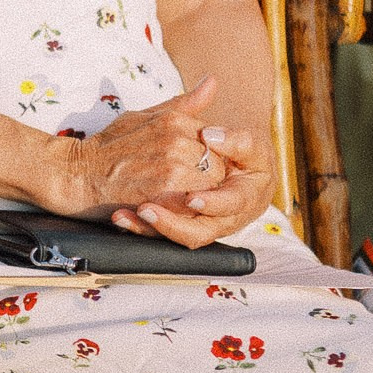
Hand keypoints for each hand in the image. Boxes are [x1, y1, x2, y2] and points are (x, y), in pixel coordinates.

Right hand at [41, 76, 270, 246]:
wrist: (73, 175)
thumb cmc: (106, 146)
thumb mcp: (144, 115)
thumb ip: (182, 104)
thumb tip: (212, 82)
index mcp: (174, 120)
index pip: (216, 139)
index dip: (207, 157)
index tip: (191, 166)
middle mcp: (177, 141)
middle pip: (219, 165)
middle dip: (208, 177)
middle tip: (186, 186)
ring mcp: (172, 169)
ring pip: (211, 187)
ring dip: (200, 196)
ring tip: (177, 197)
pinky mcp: (163, 197)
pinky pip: (194, 206)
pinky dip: (187, 211)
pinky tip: (171, 208)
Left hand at [111, 128, 271, 248]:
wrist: (242, 174)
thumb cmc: (248, 159)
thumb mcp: (250, 147)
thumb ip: (237, 140)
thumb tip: (211, 136)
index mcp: (244, 200)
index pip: (229, 205)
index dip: (212, 203)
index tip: (191, 198)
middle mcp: (222, 219)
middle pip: (197, 232)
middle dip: (172, 224)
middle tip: (147, 210)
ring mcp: (200, 225)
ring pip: (175, 236)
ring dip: (151, 227)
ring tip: (128, 215)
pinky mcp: (180, 225)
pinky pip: (159, 233)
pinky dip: (139, 226)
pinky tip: (122, 217)